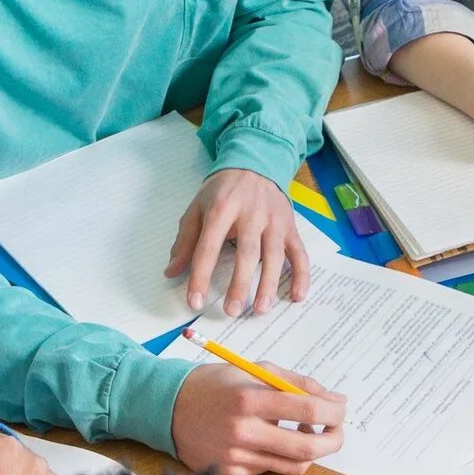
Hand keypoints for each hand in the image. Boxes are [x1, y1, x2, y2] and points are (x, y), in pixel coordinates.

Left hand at [168, 167, 309, 317]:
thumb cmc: (223, 191)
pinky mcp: (290, 227)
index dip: (200, 276)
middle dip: (240, 284)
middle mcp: (250, 215)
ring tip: (261, 309)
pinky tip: (297, 296)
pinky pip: (299, 253)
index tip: (195, 302)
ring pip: (274, 255)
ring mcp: (273, 221)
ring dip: (269, 284)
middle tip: (232, 310)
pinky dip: (301, 275)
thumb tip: (172, 272)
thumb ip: (185, 240)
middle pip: (246, 253)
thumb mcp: (197, 208)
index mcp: (221, 210)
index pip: (208, 247)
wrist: (255, 163)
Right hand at [171, 363, 346, 474]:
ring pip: (293, 465)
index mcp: (249, 400)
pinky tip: (272, 442)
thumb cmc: (216, 385)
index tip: (341, 410)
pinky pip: (269, 470)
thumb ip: (297, 384)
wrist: (167, 409)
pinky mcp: (230, 474)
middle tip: (337, 432)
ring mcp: (235, 457)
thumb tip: (337, 400)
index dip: (334, 413)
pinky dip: (279, 457)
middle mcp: (242, 432)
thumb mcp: (254, 371)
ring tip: (305, 434)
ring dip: (310, 451)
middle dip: (333, 440)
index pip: (308, 411)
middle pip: (307, 448)